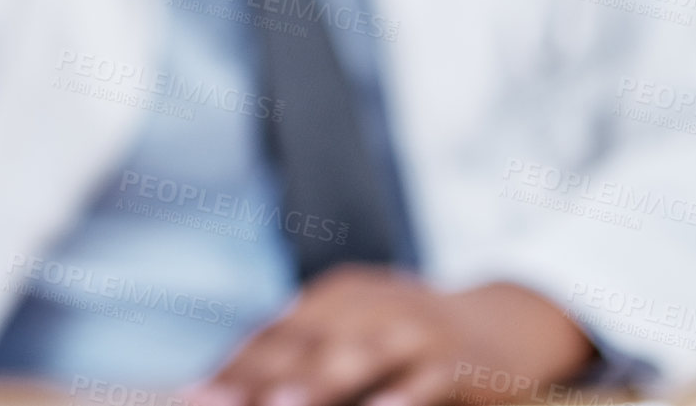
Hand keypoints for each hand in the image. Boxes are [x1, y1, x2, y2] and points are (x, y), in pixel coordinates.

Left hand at [193, 269, 593, 405]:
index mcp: (333, 300)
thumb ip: (304, 357)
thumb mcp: (355, 334)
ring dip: (317, 384)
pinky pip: (427, 381)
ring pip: (358, 358)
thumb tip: (231, 390)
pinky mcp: (459, 360)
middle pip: (303, 346)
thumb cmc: (410, 340)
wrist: (506, 324)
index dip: (230, 367)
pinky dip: (403, 399)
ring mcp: (414, 329)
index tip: (190, 398)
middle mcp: (368, 306)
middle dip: (255, 380)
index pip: (271, 336)